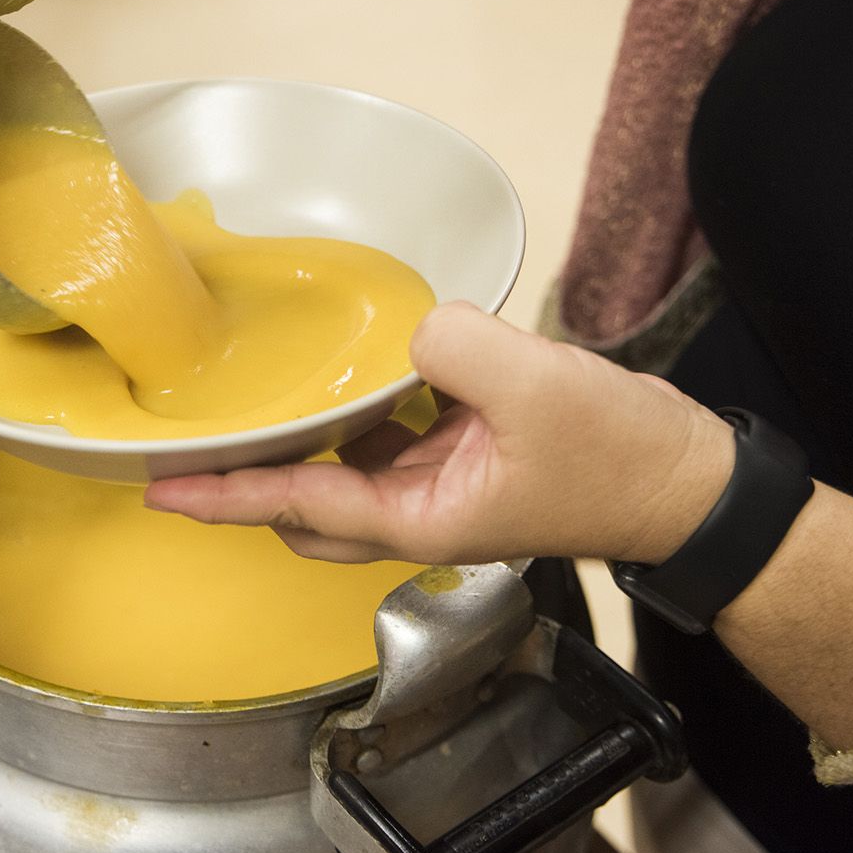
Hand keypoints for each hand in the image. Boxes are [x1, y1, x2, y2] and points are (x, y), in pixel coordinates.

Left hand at [145, 302, 735, 565]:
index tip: (164, 489)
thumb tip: (412, 333)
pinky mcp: (464, 461)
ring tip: (264, 400)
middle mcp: (418, 513)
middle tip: (202, 442)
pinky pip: (390, 442)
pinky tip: (361, 372)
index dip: (226, 495)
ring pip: (344, 476)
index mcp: (420, 518)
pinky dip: (362, 415)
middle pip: (304, 509)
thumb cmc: (621, 457)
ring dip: (306, 445)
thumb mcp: (536, 386)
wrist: (688, 484)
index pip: (298, 504)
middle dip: (251, 483)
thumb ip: (454, 347)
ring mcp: (440, 490)